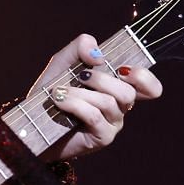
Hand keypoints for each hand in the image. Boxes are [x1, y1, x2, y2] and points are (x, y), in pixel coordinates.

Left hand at [28, 33, 162, 161]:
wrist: (34, 120)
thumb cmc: (54, 90)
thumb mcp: (64, 62)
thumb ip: (81, 47)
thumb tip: (98, 53)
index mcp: (118, 87)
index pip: (149, 87)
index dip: (144, 78)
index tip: (122, 69)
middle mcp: (120, 107)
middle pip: (128, 92)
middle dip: (102, 80)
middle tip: (80, 77)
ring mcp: (113, 124)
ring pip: (109, 102)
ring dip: (80, 93)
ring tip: (58, 91)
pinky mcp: (101, 137)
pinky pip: (94, 116)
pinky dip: (74, 104)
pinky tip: (58, 101)